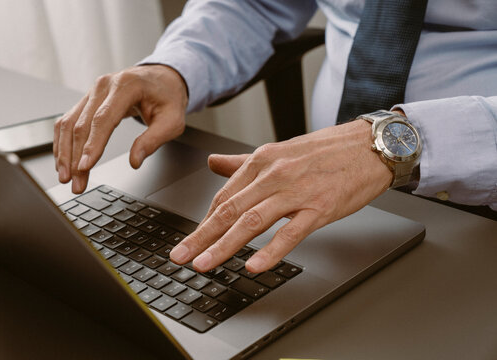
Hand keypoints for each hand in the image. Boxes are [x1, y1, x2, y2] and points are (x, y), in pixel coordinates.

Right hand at [53, 65, 187, 193]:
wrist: (162, 78)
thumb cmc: (167, 97)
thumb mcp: (172, 121)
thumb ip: (153, 140)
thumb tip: (135, 161)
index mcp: (127, 86)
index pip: (103, 118)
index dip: (92, 144)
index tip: (85, 166)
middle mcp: (104, 86)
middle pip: (82, 124)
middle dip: (76, 157)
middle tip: (75, 183)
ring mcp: (93, 91)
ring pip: (69, 124)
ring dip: (65, 153)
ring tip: (66, 178)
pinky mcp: (87, 100)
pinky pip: (69, 121)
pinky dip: (64, 143)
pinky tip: (64, 161)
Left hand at [169, 120, 392, 272]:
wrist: (370, 146)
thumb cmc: (327, 151)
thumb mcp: (280, 151)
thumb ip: (242, 162)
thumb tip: (213, 163)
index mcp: (262, 160)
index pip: (225, 195)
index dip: (205, 220)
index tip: (191, 238)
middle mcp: (274, 174)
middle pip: (230, 209)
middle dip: (201, 236)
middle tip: (181, 256)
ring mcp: (296, 191)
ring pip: (252, 221)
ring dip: (224, 245)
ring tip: (205, 264)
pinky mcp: (320, 208)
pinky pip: (290, 232)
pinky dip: (270, 250)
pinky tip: (254, 265)